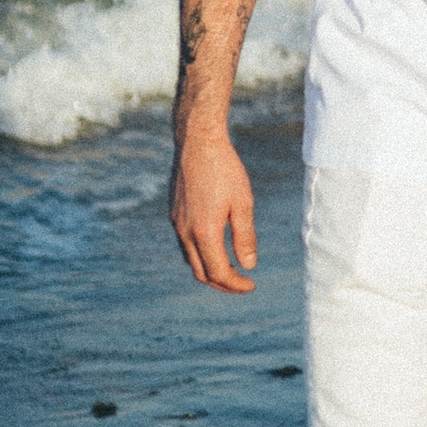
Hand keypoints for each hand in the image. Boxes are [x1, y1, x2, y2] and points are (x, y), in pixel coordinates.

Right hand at [171, 129, 258, 291]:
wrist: (197, 142)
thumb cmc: (224, 169)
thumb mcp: (243, 203)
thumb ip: (245, 237)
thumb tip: (249, 266)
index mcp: (204, 232)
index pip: (219, 273)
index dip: (236, 285)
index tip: (252, 284)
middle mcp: (185, 232)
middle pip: (201, 273)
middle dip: (222, 284)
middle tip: (242, 283)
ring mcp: (176, 223)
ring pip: (191, 260)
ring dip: (210, 270)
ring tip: (231, 268)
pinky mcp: (173, 214)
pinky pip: (185, 245)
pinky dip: (200, 255)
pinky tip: (215, 247)